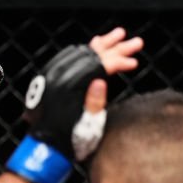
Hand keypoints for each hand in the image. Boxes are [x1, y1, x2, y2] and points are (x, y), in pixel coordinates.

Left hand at [6, 28, 140, 182]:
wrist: (46, 148)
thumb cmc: (67, 141)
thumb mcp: (86, 126)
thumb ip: (94, 102)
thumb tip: (101, 79)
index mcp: (67, 88)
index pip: (97, 67)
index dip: (117, 63)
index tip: (133, 63)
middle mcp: (59, 79)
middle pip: (90, 56)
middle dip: (115, 49)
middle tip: (136, 42)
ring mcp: (54, 77)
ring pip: (80, 53)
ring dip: (102, 45)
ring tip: (119, 35)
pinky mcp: (53, 79)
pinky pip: (71, 58)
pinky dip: (86, 51)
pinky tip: (96, 44)